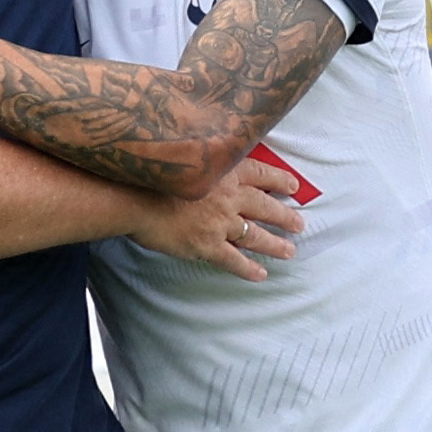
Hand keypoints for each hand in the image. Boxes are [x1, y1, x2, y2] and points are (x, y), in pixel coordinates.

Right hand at [132, 153, 303, 282]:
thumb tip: (205, 160)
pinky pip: (234, 260)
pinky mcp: (207, 245)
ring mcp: (219, 223)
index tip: (294, 185)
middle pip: (265, 206)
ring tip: (289, 251)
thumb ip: (201, 162)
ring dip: (275, 244)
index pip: (261, 174)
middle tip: (299, 224)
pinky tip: (261, 275)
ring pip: (256, 235)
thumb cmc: (149, 173)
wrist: (132, 196)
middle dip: (285, 216)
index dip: (279, 180)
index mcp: (223, 172)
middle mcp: (228, 197)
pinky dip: (249, 269)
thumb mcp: (184, 157)